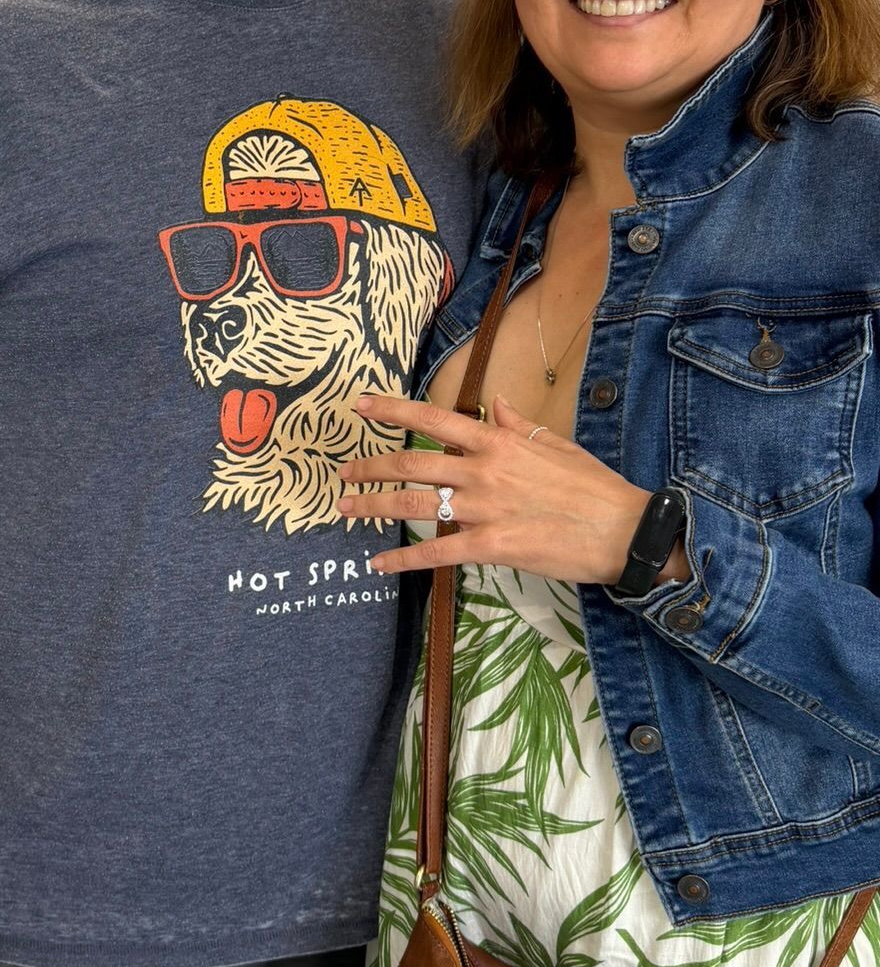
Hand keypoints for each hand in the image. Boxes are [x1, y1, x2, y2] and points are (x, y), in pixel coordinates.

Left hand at [338, 391, 651, 583]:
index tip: (362, 405)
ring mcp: (485, 509)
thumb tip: (492, 404)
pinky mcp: (491, 547)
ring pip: (415, 504)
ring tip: (345, 508)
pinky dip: (402, 558)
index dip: (393, 410)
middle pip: (411, 463)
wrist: (625, 530)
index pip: (434, 419)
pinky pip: (437, 553)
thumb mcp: (555, 444)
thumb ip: (516, 426)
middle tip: (342, 472)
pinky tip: (377, 562)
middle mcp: (484, 471)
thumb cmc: (593, 487)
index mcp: (497, 442)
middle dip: (370, 466)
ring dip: (374, 506)